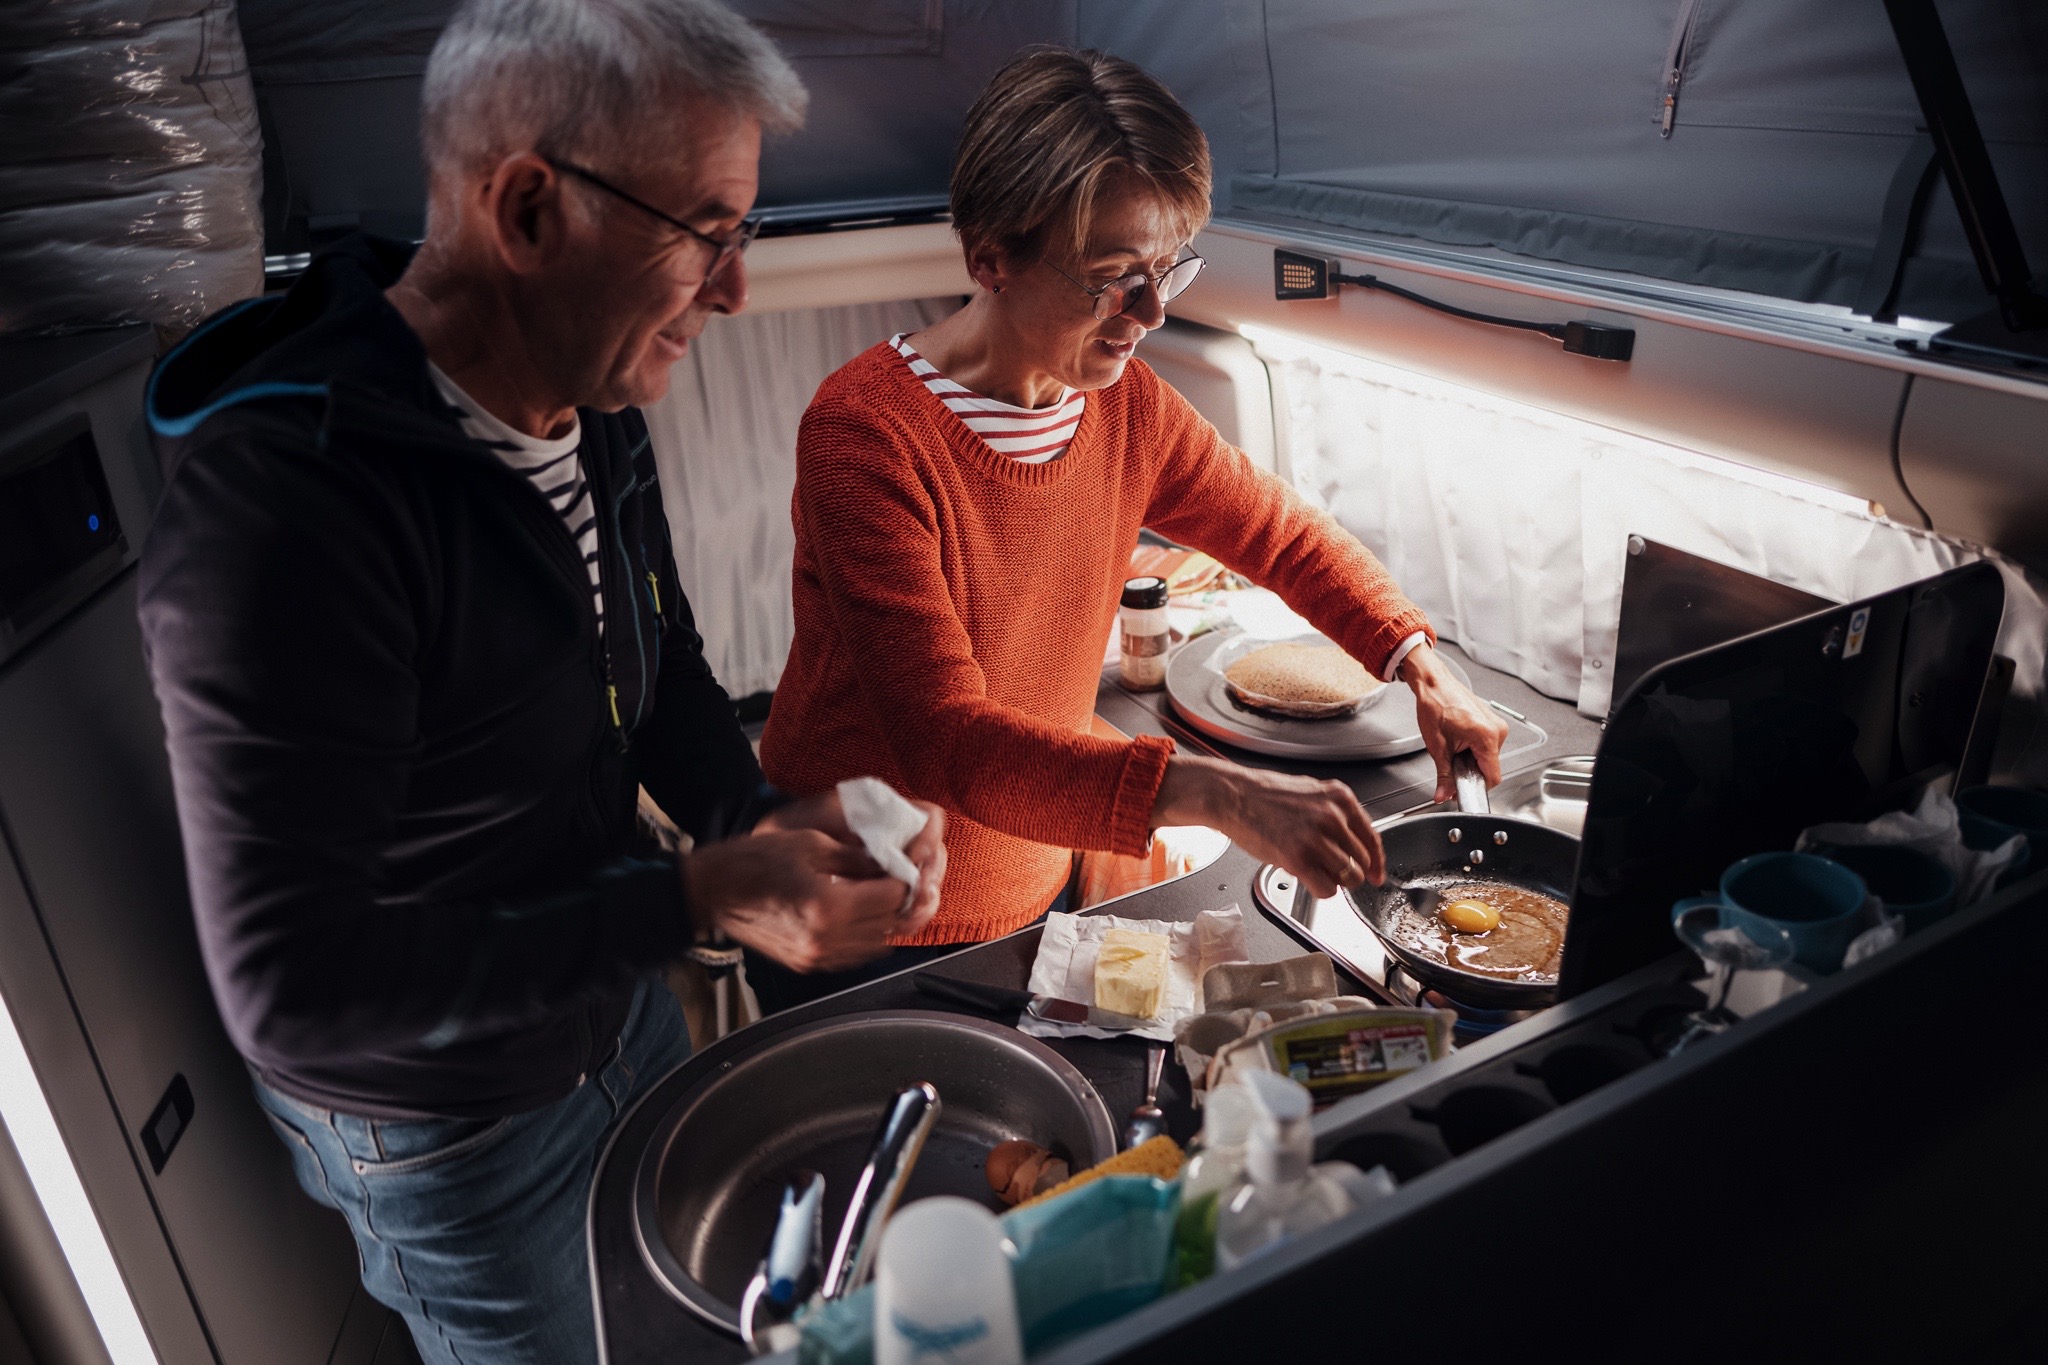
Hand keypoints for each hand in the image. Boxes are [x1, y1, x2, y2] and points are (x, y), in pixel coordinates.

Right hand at [684, 829, 931, 972]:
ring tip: (878, 896)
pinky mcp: (807, 963)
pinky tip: (860, 917)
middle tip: (896, 879)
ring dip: (885, 921)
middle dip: (898, 900)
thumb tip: (888, 861)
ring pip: (876, 945)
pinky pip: (853, 957)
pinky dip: (866, 938)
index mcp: (828, 906)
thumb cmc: (753, 862)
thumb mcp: (811, 845)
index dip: (903, 878)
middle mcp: (825, 938)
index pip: (892, 897)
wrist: (713, 892)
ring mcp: (816, 956)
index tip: (904, 865)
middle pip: (889, 924)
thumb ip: (856, 857)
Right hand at [1151, 753, 1382, 898]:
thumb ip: (1334, 814)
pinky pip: (1327, 889)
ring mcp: (1316, 838)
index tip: (1377, 875)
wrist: (1232, 796)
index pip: (1372, 837)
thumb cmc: (1263, 795)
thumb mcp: (1310, 793)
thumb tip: (1351, 842)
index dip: (1377, 862)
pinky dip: (1321, 890)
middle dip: (1350, 871)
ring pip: (1349, 877)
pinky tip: (1306, 878)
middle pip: (1362, 861)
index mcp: (1340, 798)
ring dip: (1335, 881)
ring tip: (1314, 870)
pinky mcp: (1298, 859)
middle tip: (1331, 870)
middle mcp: (1333, 817)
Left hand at [1399, 643, 1510, 803]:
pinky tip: (1460, 741)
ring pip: (1488, 758)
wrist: (1434, 683)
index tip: (1462, 790)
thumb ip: (1443, 776)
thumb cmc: (1435, 705)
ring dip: (1471, 761)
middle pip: (1490, 768)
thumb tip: (1444, 795)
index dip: (1475, 788)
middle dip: (1470, 772)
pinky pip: (1487, 746)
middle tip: (1451, 763)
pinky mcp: (1493, 723)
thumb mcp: (1437, 747)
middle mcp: (1498, 730)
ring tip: (1454, 747)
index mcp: (1488, 736)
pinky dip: (1473, 750)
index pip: (1493, 777)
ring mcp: (1497, 725)